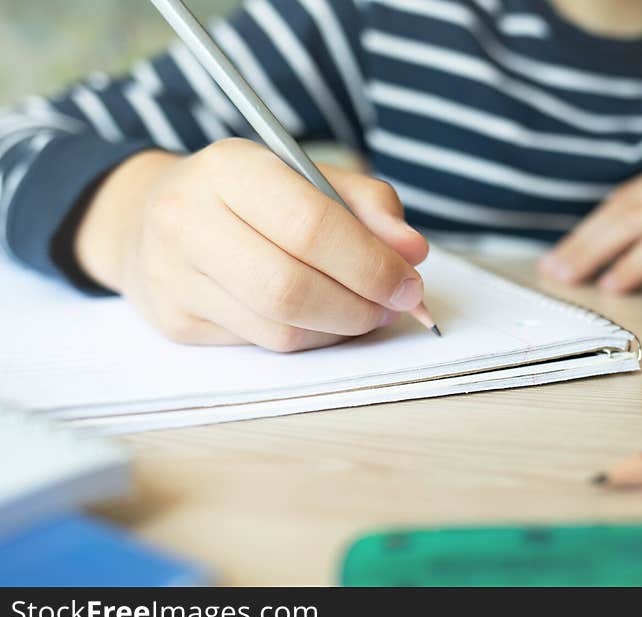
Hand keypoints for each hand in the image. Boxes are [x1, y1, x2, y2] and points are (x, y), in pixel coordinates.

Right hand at [74, 138, 428, 350]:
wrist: (150, 217)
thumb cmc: (249, 197)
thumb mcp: (307, 176)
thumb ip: (368, 206)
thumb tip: (412, 252)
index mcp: (229, 168)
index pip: (310, 225)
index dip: (370, 263)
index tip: (409, 282)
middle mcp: (188, 220)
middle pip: (291, 287)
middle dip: (360, 305)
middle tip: (395, 306)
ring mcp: (173, 276)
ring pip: (278, 328)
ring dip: (340, 328)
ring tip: (366, 311)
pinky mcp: (175, 321)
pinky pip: (262, 344)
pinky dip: (310, 338)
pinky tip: (323, 319)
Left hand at [540, 153, 641, 298]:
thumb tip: (633, 260)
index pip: (627, 199)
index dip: (589, 227)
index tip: (562, 254)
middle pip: (623, 207)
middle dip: (580, 240)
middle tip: (550, 270)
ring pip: (636, 222)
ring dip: (594, 252)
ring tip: (568, 278)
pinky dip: (634, 265)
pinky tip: (615, 284)